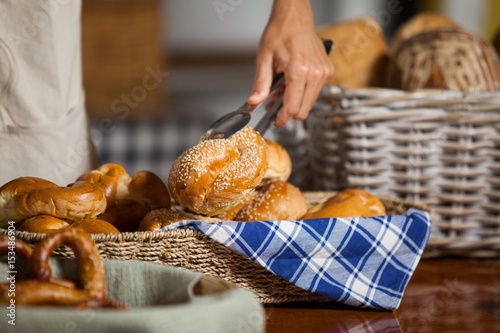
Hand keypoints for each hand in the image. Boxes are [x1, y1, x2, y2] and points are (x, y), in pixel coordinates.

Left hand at [247, 0, 333, 126]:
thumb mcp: (264, 58)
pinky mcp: (327, 71)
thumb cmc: (281, 32)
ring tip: (281, 90)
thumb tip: (254, 102)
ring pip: (310, 103)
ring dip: (295, 102)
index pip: (293, 108)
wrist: (295, 17)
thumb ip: (260, 84)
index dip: (282, 118)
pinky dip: (303, 92)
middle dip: (288, 112)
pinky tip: (292, 83)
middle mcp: (315, 73)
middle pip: (303, 110)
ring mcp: (324, 72)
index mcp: (299, 71)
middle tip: (273, 105)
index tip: (275, 121)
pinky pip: (315, 92)